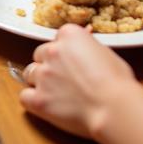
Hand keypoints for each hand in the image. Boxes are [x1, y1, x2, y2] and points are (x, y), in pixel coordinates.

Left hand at [20, 25, 136, 137]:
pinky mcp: (39, 99)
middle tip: (65, 80)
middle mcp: (52, 51)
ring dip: (39, 81)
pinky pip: (24, 96)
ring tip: (56, 93)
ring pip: (30, 73)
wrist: (115, 108)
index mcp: (69, 35)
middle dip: (50, 66)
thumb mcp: (107, 54)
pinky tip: (44, 104)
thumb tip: (85, 46)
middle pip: (40, 55)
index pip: (58, 38)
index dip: (66, 53)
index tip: (74, 62)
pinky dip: (32, 100)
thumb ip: (88, 48)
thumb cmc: (118, 84)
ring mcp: (43, 75)